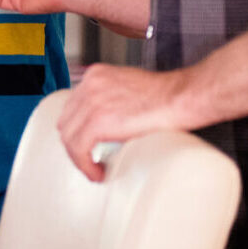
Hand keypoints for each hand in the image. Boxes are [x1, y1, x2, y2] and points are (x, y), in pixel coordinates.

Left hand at [57, 64, 190, 180]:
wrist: (181, 97)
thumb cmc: (166, 96)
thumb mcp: (128, 88)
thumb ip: (110, 99)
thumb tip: (105, 121)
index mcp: (95, 75)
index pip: (72, 107)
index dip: (78, 129)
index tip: (87, 145)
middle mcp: (89, 84)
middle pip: (66, 121)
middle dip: (75, 144)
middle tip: (89, 160)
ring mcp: (91, 101)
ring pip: (68, 136)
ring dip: (79, 158)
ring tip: (95, 169)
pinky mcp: (98, 120)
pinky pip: (79, 148)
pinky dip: (85, 165)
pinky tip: (98, 173)